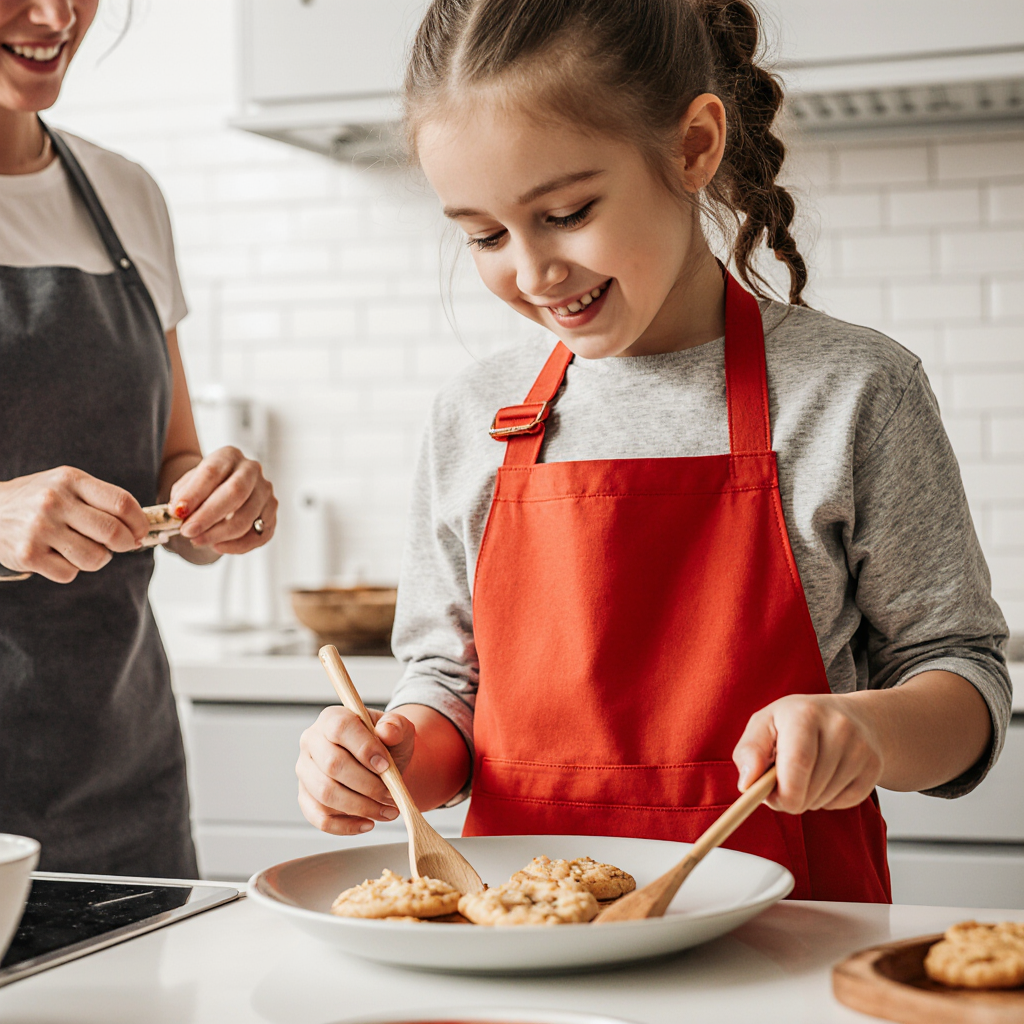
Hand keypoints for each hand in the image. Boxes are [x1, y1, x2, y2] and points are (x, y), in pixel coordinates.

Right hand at [0, 466, 148, 582]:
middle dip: (125, 544)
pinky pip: (70, 573)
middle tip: (121, 545)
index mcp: (71, 480)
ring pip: (95, 558)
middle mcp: (54, 502)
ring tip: (84, 548)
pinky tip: (58, 556)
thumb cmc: (40, 499)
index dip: (140, 522)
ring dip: (99, 559)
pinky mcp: (28, 555)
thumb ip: (102, 501)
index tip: (141, 531)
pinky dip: (71, 569)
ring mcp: (39, 529)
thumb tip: (141, 529)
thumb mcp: (67, 486)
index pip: (122, 503)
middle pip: (112, 532)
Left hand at [168, 447, 276, 553]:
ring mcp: (265, 492)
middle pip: (235, 493)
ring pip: (246, 518)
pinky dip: (236, 546)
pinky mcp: (271, 514)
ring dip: (219, 534)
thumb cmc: (204, 488)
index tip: (178, 513)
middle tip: (188, 532)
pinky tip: (218, 546)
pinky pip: (258, 536)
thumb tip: (179, 514)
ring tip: (198, 540)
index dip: (195, 494)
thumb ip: (182, 496)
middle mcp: (251, 470)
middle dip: (209, 516)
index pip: (212, 472)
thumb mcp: (188, 485)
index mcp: (229, 456)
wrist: (223, 492)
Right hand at [297, 707, 415, 835]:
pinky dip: (346, 825)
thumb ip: (396, 726)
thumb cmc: (386, 745)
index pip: (340, 729)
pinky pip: (320, 818)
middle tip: (391, 795)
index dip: (364, 749)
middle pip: (332, 765)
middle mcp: (312, 742)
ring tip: (386, 810)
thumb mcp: (398, 730)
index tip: (386, 767)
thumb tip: (387, 731)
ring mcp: (305, 771)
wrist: (381, 765)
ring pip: (326, 794)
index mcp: (332, 718)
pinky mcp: (305, 797)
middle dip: (367, 785)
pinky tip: (368, 823)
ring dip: (360, 807)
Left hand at [732, 694, 883, 813]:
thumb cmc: (797, 722)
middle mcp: (839, 727)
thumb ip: (749, 751)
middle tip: (784, 783)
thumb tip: (746, 784)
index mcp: (805, 713)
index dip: (782, 792)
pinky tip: (826, 778)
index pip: (797, 764)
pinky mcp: (874, 767)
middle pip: (810, 789)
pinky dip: (829, 800)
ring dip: (809, 799)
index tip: (772, 797)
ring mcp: (861, 747)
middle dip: (791, 798)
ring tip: (806, 775)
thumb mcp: (765, 724)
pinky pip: (845, 802)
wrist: (852, 716)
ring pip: (826, 799)